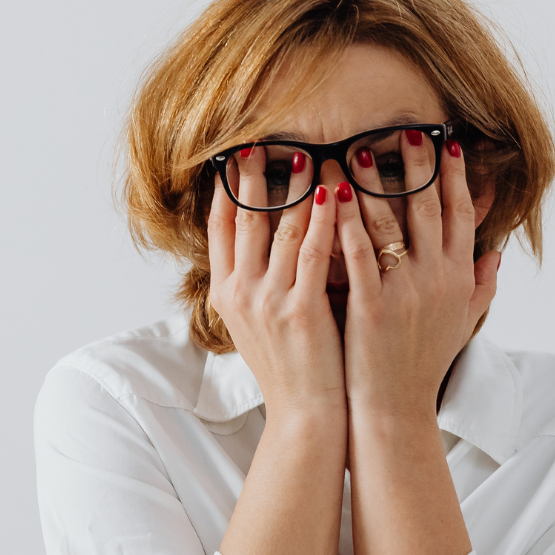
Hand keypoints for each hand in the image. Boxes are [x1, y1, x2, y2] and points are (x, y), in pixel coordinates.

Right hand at [206, 147, 346, 417]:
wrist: (306, 416)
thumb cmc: (290, 368)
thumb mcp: (255, 324)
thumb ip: (254, 281)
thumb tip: (261, 240)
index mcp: (225, 294)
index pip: (220, 226)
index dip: (227, 187)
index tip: (235, 155)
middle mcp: (240, 292)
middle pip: (245, 217)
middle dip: (255, 175)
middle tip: (265, 139)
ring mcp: (269, 300)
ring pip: (281, 227)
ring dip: (296, 186)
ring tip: (307, 154)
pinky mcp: (302, 309)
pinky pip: (314, 251)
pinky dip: (323, 218)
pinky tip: (333, 192)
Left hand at [336, 135, 501, 418]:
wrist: (396, 411)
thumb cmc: (424, 366)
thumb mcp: (463, 323)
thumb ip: (482, 285)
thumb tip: (496, 250)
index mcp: (459, 278)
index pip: (460, 214)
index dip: (454, 175)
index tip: (445, 140)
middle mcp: (437, 279)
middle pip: (429, 208)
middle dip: (419, 165)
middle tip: (406, 128)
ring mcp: (405, 292)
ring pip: (390, 224)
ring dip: (373, 183)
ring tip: (358, 150)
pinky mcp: (371, 307)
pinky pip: (357, 254)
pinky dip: (345, 222)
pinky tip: (332, 195)